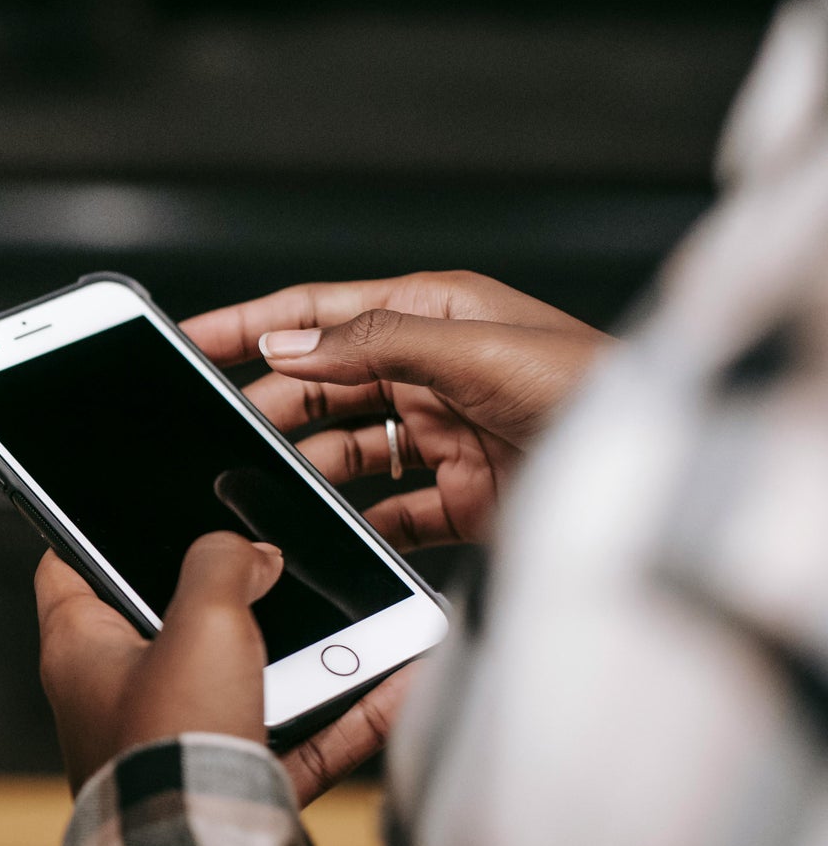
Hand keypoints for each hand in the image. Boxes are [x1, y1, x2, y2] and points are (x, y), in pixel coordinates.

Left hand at [36, 539, 415, 803]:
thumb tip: (250, 555)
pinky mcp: (229, 786)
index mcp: (78, 651)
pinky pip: (296, 738)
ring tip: (355, 613)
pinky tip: (398, 680)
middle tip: (271, 557)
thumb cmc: (172, 742)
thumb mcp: (199, 620)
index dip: (90, 529)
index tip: (125, 504)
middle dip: (225, 592)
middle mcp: (116, 699)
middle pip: (168, 621)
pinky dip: (343, 714)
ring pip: (244, 680)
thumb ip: (222, 563)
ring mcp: (175, 744)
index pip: (67, 568)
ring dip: (301, 651)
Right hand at [180, 270, 610, 550]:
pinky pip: (387, 510)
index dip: (251, 323)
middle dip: (272, 406)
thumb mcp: (474, 350)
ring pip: (346, 448)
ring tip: (267, 487)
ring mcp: (443, 434)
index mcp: (433, 313)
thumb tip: (290, 345)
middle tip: (222, 434)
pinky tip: (330, 533)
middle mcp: (432, 369)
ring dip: (308, 467)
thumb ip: (374, 343)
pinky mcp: (459, 495)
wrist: (654, 476)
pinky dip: (355, 522)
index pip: (320, 312)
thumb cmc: (593, 390)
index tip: (190, 339)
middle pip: (323, 384)